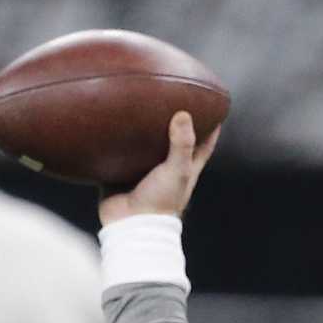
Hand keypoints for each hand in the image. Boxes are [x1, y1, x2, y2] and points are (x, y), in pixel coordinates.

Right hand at [99, 111, 221, 226]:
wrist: (129, 225)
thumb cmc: (160, 202)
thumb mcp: (177, 171)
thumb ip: (181, 144)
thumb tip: (183, 114)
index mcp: (185, 169)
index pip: (203, 144)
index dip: (210, 126)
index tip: (214, 106)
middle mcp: (165, 168)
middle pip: (173, 140)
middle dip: (173, 121)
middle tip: (172, 97)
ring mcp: (141, 171)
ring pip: (143, 145)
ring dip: (141, 129)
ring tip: (137, 103)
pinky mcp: (119, 173)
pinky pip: (116, 154)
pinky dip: (114, 141)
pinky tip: (108, 121)